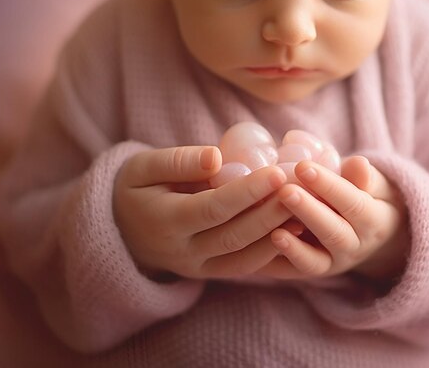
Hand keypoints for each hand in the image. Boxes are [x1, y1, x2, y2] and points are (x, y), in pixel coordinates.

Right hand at [113, 146, 290, 278]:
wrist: (121, 230)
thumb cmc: (134, 189)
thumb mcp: (142, 168)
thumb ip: (177, 161)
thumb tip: (218, 157)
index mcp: (167, 221)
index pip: (214, 208)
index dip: (247, 192)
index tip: (278, 172)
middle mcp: (184, 251)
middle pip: (236, 235)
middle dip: (271, 213)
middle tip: (302, 190)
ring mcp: (198, 266)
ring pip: (245, 255)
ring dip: (278, 234)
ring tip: (307, 208)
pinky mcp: (210, 272)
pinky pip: (245, 266)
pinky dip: (272, 251)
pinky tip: (296, 230)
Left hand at [257, 156, 409, 280]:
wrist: (366, 233)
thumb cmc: (362, 195)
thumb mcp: (373, 184)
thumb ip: (363, 176)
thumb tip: (358, 163)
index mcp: (374, 221)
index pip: (353, 203)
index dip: (328, 186)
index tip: (303, 166)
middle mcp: (355, 247)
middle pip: (333, 233)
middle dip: (308, 212)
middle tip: (284, 191)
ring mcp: (333, 263)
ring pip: (314, 260)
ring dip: (293, 247)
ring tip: (273, 230)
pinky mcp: (311, 273)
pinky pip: (293, 273)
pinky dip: (275, 264)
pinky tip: (255, 248)